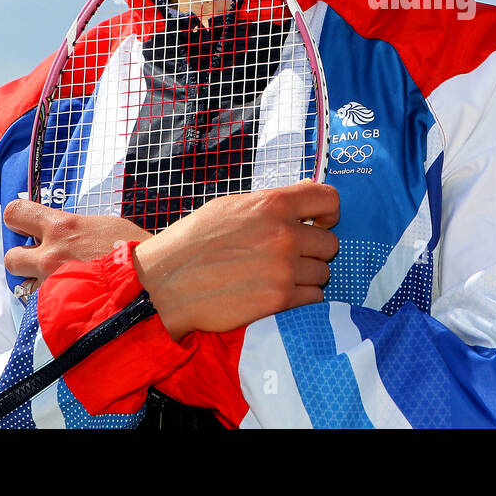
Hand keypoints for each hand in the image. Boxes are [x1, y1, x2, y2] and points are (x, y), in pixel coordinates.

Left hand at [4, 199, 152, 294]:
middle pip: (12, 257)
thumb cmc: (135, 249)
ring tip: (65, 283)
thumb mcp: (103, 225)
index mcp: (63, 227)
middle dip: (23, 258)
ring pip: (28, 286)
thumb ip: (75, 229)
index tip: (25, 225)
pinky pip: (45, 306)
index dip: (18, 220)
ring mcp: (54, 283)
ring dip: (41, 283)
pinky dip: (56, 302)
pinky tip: (74, 299)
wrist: (150, 278)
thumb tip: (67, 233)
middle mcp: (52, 254)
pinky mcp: (60, 307)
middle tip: (40, 259)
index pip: (16, 213)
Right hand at [131, 179, 339, 339]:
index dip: (329, 213)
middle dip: (314, 251)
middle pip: (330, 243)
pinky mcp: (279, 301)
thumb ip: (272, 203)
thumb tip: (307, 194)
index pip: (328, 199)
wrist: (165, 283)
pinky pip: (313, 298)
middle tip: (290, 257)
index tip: (321, 223)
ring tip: (277, 277)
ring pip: (323, 273)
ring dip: (307, 277)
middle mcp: (284, 234)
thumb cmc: (194, 242)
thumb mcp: (231, 206)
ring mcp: (284, 269)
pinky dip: (301, 298)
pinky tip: (277, 294)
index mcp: (273, 205)